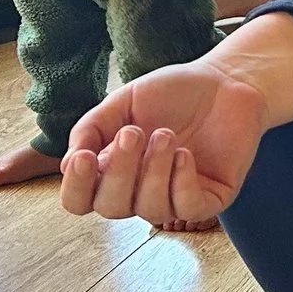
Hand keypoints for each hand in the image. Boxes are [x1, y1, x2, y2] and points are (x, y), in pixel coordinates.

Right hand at [60, 56, 269, 224]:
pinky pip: (188, 208)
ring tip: (166, 134)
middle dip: (120, 171)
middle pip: (111, 208)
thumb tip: (67, 163)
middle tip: (134, 133)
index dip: (75, 188)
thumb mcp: (122, 103)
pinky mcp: (209, 199)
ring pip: (151, 210)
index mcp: (112, 171)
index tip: (82, 158)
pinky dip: (182, 181)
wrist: (225, 81)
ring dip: (154, 171)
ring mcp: (174, 198)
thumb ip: (91, 129)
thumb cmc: (172, 93)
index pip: (80, 200)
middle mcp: (139, 191)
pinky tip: (186, 153)